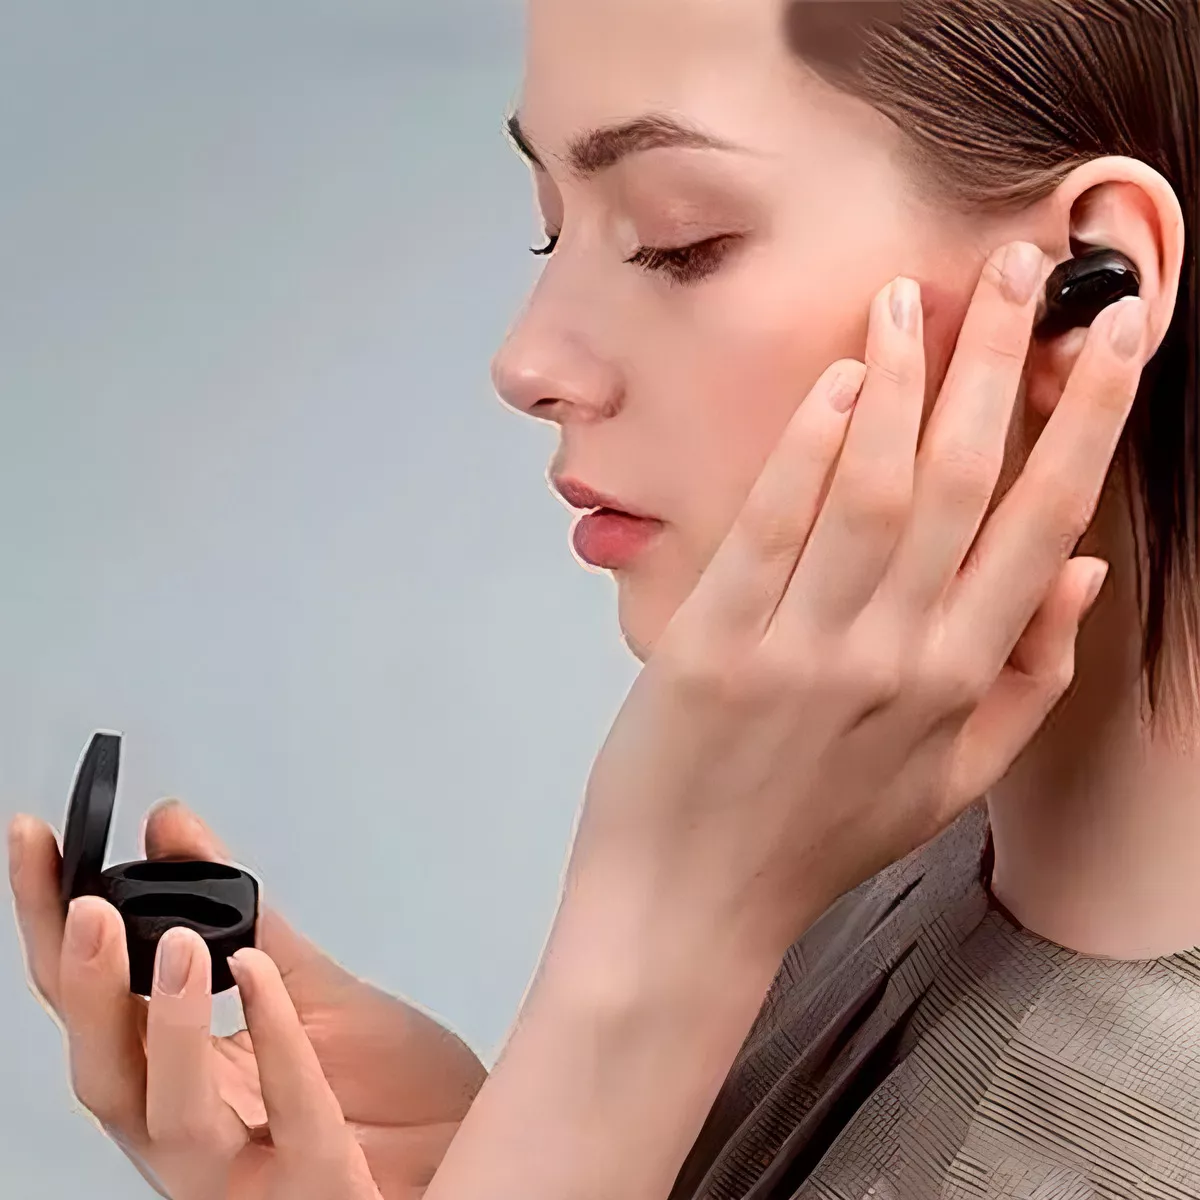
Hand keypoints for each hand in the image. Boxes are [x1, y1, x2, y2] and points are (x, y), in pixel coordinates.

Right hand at [9, 802, 486, 1197]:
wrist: (467, 1151)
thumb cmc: (387, 1093)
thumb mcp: (309, 988)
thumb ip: (242, 916)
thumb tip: (173, 829)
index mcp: (184, 1077)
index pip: (95, 999)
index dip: (52, 923)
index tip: (36, 842)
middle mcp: (193, 1134)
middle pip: (105, 1067)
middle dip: (83, 986)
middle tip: (85, 906)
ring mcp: (248, 1175)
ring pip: (171, 1114)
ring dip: (166, 1025)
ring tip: (174, 943)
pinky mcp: (317, 1189)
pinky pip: (293, 1120)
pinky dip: (276, 1042)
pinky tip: (262, 975)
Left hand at [572, 243, 1145, 959]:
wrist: (693, 903)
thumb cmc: (820, 836)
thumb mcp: (952, 779)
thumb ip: (1029, 677)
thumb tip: (1082, 568)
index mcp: (962, 681)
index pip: (1044, 521)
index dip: (1086, 417)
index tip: (1114, 330)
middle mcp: (895, 656)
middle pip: (960, 482)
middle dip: (996, 363)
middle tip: (1010, 263)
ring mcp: (802, 649)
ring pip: (870, 488)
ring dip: (900, 381)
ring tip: (912, 297)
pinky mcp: (713, 646)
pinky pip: (771, 526)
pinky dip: (805, 446)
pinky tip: (833, 379)